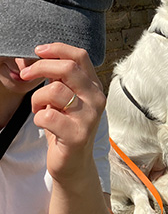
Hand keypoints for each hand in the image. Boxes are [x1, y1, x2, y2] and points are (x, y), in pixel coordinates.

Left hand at [20, 43, 105, 184]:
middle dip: (40, 67)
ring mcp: (89, 117)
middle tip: (25, 74)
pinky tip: (43, 122)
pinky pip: (47, 116)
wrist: (74, 163)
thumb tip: (43, 57)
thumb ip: (63, 80)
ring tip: (38, 108)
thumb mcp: (67, 99)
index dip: (58, 49)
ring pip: (54, 90)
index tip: (38, 50)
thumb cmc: (66, 126)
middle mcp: (97, 99)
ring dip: (37, 98)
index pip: (80, 57)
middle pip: (68, 69)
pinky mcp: (78, 135)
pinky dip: (38, 117)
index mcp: (94, 87)